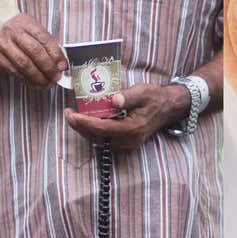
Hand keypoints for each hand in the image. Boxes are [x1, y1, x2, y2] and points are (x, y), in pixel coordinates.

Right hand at [0, 13, 65, 88]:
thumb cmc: (16, 40)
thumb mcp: (30, 35)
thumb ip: (46, 46)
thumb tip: (61, 65)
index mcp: (25, 22)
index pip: (45, 39)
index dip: (57, 54)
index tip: (63, 67)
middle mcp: (12, 30)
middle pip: (35, 51)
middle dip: (49, 67)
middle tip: (56, 78)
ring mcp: (1, 43)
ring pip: (25, 64)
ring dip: (39, 77)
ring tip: (47, 84)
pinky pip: (15, 71)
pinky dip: (27, 80)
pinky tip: (35, 84)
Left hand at [65, 82, 189, 151]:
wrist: (168, 108)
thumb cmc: (155, 98)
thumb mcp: (143, 92)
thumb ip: (128, 96)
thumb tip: (113, 99)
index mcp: (133, 128)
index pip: (102, 128)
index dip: (84, 122)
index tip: (71, 114)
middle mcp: (129, 140)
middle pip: (96, 136)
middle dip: (80, 126)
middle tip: (69, 113)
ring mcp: (127, 145)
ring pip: (98, 140)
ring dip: (85, 129)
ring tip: (76, 116)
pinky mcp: (125, 145)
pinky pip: (104, 140)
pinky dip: (94, 132)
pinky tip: (89, 121)